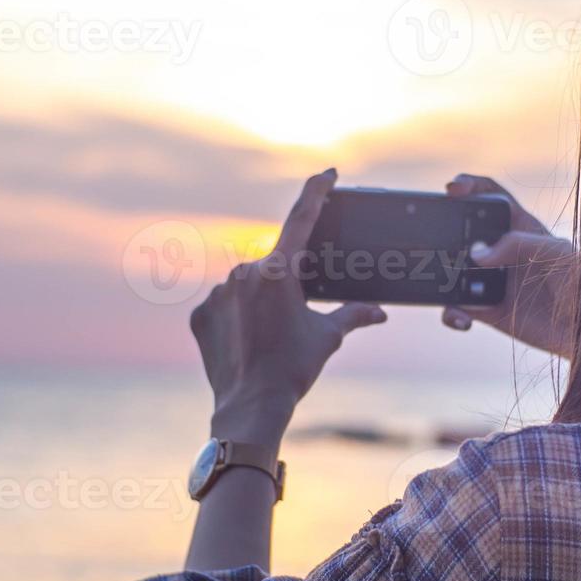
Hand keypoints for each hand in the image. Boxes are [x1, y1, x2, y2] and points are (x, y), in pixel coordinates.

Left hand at [190, 169, 386, 446]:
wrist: (250, 407)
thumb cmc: (293, 369)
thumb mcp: (328, 337)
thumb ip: (354, 315)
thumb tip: (380, 311)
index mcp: (279, 271)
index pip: (302, 218)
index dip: (316, 192)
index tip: (327, 174)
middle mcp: (244, 273)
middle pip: (273, 265)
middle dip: (287, 284)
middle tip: (293, 318)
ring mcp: (217, 293)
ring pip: (246, 285)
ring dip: (260, 301)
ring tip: (269, 338)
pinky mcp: (199, 313)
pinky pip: (223, 305)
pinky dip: (236, 317)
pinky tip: (246, 342)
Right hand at [442, 174, 574, 357]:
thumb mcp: (558, 254)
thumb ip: (518, 244)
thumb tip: (477, 253)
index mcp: (521, 227)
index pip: (491, 196)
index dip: (470, 186)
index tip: (453, 189)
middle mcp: (502, 251)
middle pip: (463, 231)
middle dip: (445, 231)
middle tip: (438, 241)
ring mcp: (492, 281)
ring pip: (453, 270)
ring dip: (442, 276)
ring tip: (447, 286)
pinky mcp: (488, 310)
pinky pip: (458, 308)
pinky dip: (452, 313)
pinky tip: (461, 319)